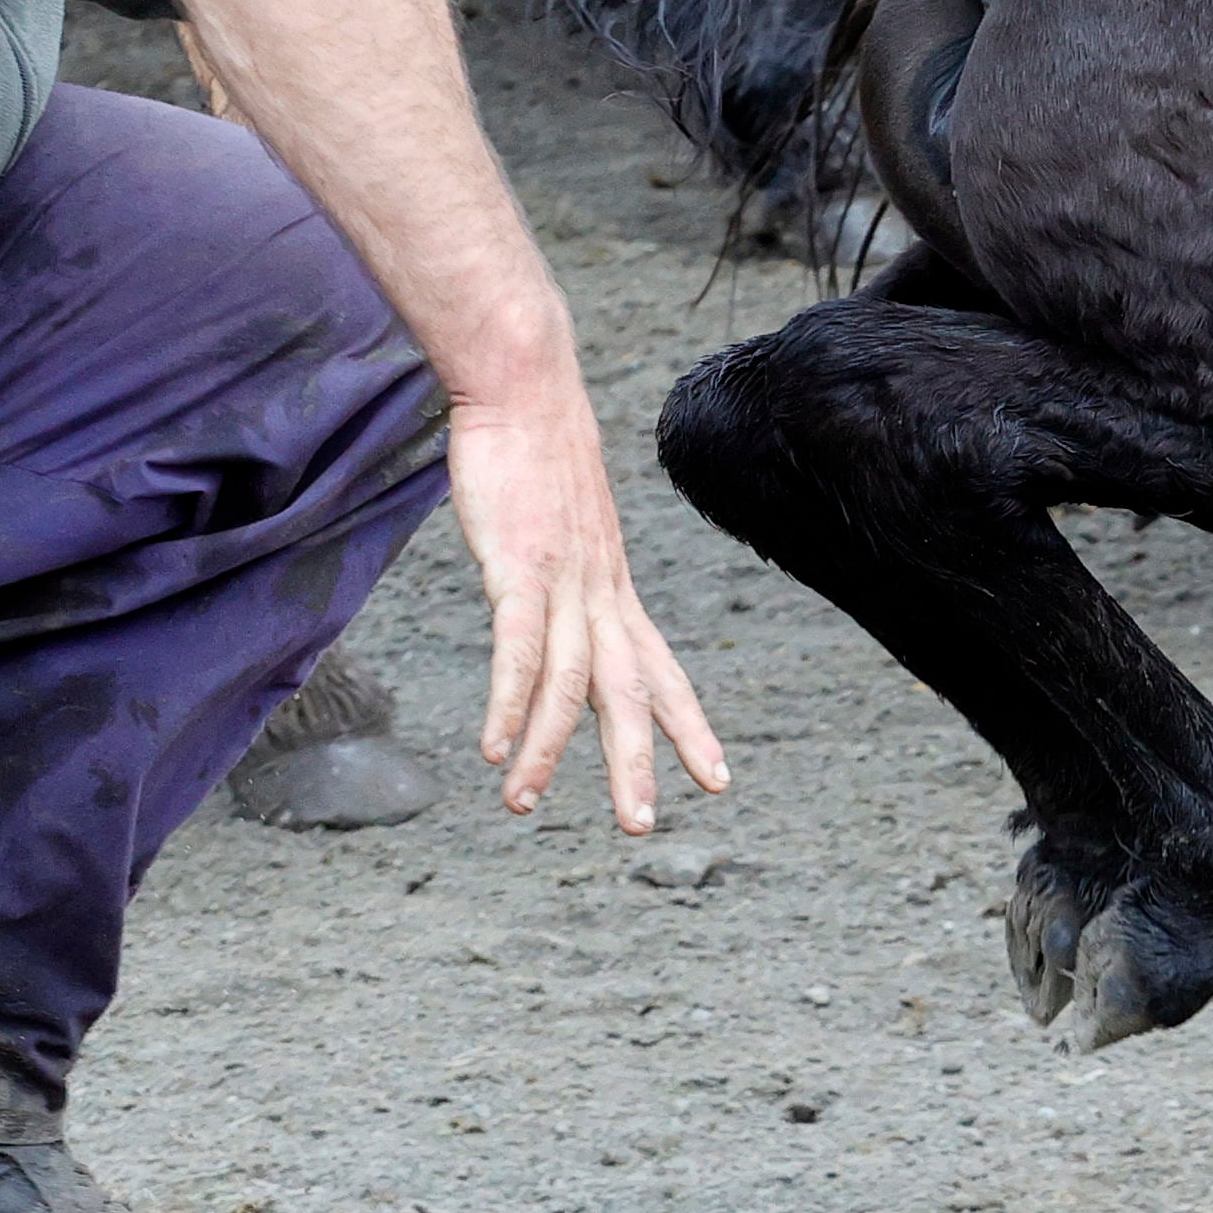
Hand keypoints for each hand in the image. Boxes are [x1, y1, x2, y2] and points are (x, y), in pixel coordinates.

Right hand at [444, 361, 730, 832]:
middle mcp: (601, 591)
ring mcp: (564, 579)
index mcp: (613, 587)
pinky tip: (495, 748)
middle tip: (642, 827)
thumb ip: (563, 571)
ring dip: (546, 748)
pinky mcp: (520, 564)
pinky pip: (519, 647)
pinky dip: (510, 701)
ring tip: (523, 805)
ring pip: (569, 681)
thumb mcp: (563, 525)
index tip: (718, 778)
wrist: (526, 384)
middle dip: (637, 762)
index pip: (662, 669)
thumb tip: (552, 594)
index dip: (689, 725)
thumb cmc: (538, 451)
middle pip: (629, 692)